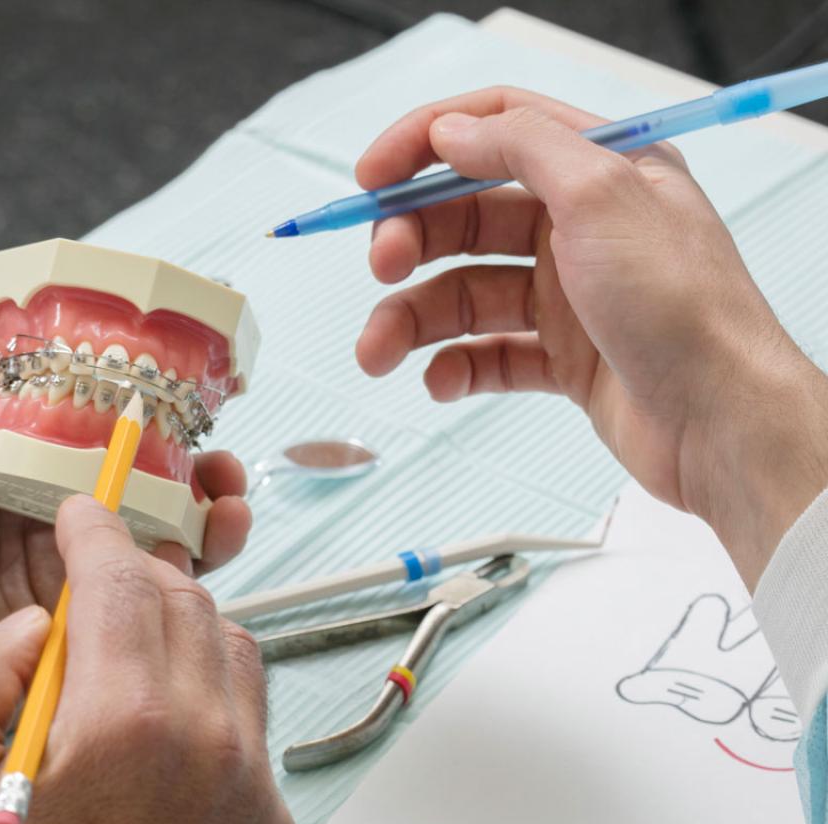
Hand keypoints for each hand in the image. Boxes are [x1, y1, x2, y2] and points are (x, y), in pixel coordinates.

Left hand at [0, 337, 252, 759]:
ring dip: (205, 520)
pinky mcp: (74, 626)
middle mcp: (51, 519)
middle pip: (145, 489)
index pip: (102, 439)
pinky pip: (139, 602)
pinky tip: (199, 555)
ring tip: (226, 505)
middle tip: (219, 469)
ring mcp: (66, 575)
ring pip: (157, 542)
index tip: (184, 410)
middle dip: (197, 473)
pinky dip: (183, 580)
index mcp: (19, 468)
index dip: (150, 424)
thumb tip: (0, 338)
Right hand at [0, 495, 295, 823]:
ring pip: (233, 649)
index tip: (85, 513)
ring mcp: (249, 785)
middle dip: (136, 575)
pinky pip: (253, 721)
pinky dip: (212, 696)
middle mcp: (206, 743)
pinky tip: (167, 723)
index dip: (96, 531)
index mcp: (123, 724)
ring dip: (182, 628)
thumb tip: (34, 628)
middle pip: (184, 603)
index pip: (121, 580)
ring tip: (132, 651)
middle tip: (96, 584)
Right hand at [355, 87, 827, 585]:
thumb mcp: (604, 195)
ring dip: (411, 318)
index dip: (424, 145)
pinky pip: (488, 354)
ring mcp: (571, 296)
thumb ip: (521, 149)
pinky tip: (441, 381)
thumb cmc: (684, 308)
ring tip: (377, 351)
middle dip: (412, 240)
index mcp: (602, 169)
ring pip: (466, 293)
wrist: (722, 424)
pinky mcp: (564, 359)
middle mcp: (583, 227)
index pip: (497, 129)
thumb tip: (450, 133)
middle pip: (467, 215)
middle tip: (381, 266)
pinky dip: (455, 366)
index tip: (371, 179)